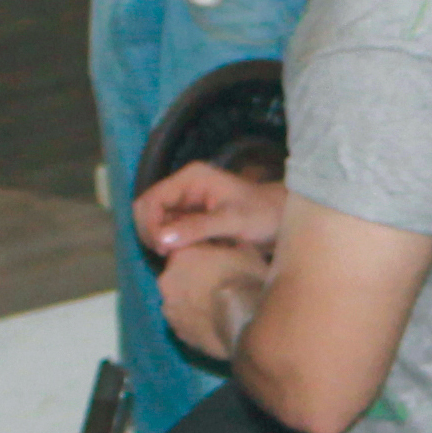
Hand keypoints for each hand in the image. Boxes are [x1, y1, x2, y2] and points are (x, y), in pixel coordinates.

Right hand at [136, 160, 282, 259]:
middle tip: (167, 253)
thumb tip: (162, 238)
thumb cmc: (265, 215)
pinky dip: (170, 241)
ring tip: (175, 254)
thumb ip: (198, 227)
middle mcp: (184, 185)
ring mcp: (186, 200)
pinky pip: (168, 228)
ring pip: (155, 221)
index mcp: (192, 177)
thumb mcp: (233, 221)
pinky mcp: (190, 215)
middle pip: (147, 209)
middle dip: (151, 232)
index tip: (163, 248)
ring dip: (160, 238)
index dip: (151, 225)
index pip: (151, 200)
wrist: (284, 218)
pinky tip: (182, 252)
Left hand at [159, 240, 267, 363]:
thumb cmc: (246, 279)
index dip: (204, 254)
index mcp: (182, 254)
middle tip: (220, 283)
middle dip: (195, 277)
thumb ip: (230, 245)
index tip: (219, 260)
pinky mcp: (177, 331)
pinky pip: (186, 321)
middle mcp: (167, 279)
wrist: (244, 320)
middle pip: (180, 274)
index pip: (188, 249)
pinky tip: (216, 322)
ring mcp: (169, 307)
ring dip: (194, 300)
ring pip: (181, 299)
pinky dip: (196, 320)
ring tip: (219, 306)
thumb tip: (229, 242)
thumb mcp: (247, 251)